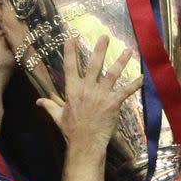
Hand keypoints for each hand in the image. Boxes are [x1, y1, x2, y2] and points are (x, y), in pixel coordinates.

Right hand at [37, 35, 142, 149]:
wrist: (85, 143)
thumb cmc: (71, 130)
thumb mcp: (57, 116)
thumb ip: (49, 105)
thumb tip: (38, 101)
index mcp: (72, 90)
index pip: (70, 67)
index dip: (70, 52)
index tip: (71, 38)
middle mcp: (87, 89)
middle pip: (93, 65)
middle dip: (99, 49)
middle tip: (105, 37)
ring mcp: (101, 95)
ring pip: (112, 74)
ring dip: (121, 61)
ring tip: (128, 50)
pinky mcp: (112, 103)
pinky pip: (125, 91)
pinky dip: (134, 84)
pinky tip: (143, 77)